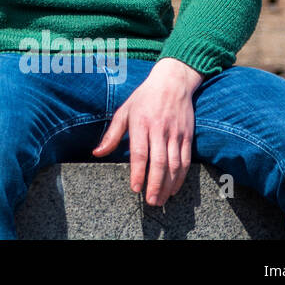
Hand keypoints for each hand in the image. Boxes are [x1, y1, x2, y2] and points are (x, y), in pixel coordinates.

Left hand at [92, 57, 203, 206]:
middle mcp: (160, 129)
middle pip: (159, 162)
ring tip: (162, 200)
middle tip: (151, 202)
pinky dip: (181, 177)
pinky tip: (175, 188)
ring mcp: (176, 133)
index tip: (135, 189)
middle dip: (155, 184)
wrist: (173, 82)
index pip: (140, 152)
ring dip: (169, 185)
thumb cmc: (144, 97)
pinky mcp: (187, 136)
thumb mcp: (124, 111)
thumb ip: (112, 134)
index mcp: (141, 123)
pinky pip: (186, 160)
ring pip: (174, 164)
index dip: (138, 172)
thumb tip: (97, 153)